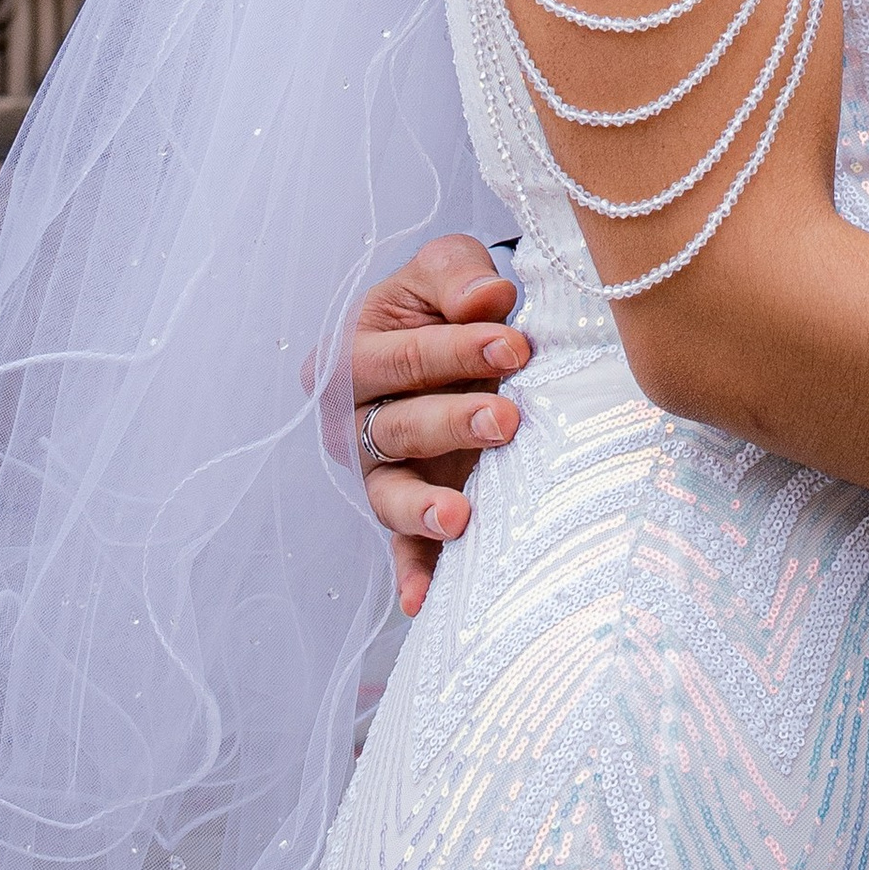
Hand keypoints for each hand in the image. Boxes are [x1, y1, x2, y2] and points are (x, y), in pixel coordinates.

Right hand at [350, 236, 533, 616]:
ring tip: (460, 516)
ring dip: (423, 506)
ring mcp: (381, 471)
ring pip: (390, 492)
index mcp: (352, 354)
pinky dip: (410, 573)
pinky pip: (403, 548)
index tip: (515, 345)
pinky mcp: (410, 509)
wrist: (466, 336)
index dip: (457, 350)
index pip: (401, 355)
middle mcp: (355, 419)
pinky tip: (421, 601)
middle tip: (508, 419)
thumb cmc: (451, 299)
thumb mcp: (449, 268)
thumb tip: (484, 298)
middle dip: (454, 421)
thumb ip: (458, 275)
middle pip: (398, 425)